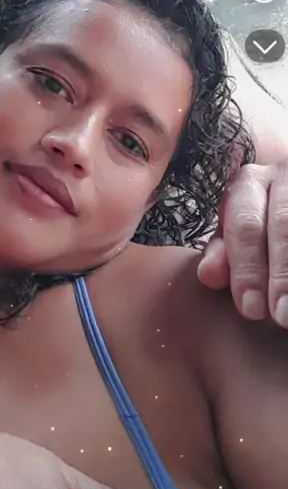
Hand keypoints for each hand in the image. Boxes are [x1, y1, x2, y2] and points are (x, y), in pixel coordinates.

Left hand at [197, 162, 287, 327]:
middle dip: (282, 274)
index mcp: (249, 182)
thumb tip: (209, 276)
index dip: (247, 269)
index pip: (245, 225)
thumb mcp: (243, 234)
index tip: (251, 310)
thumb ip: (226, 254)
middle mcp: (284, 172)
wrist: (286, 196)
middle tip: (282, 316)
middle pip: (283, 224)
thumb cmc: (264, 224)